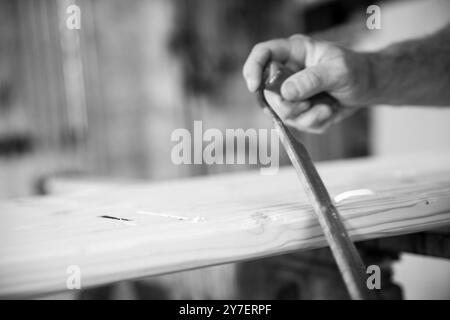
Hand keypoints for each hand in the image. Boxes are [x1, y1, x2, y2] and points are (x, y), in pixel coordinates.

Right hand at [243, 35, 371, 132]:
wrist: (368, 88)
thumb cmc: (355, 70)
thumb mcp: (338, 71)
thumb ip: (312, 79)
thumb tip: (286, 92)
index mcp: (293, 53)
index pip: (263, 54)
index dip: (252, 69)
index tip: (254, 87)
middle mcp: (286, 73)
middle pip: (267, 92)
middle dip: (287, 105)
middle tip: (309, 104)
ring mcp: (290, 94)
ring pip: (282, 113)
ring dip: (307, 116)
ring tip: (328, 107)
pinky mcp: (298, 111)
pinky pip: (297, 124)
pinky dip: (315, 123)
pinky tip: (329, 112)